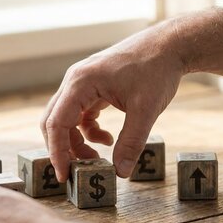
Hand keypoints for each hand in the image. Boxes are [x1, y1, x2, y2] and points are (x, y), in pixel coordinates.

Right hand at [41, 8, 222, 181]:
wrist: (169, 46)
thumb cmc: (156, 70)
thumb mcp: (145, 111)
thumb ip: (131, 143)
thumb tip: (121, 173)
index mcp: (81, 83)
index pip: (56, 123)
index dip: (57, 152)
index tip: (63, 175)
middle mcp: (75, 81)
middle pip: (54, 121)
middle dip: (63, 149)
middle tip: (77, 172)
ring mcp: (82, 83)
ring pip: (66, 119)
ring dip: (76, 142)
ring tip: (96, 158)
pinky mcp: (93, 87)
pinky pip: (80, 114)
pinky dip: (88, 131)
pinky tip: (108, 140)